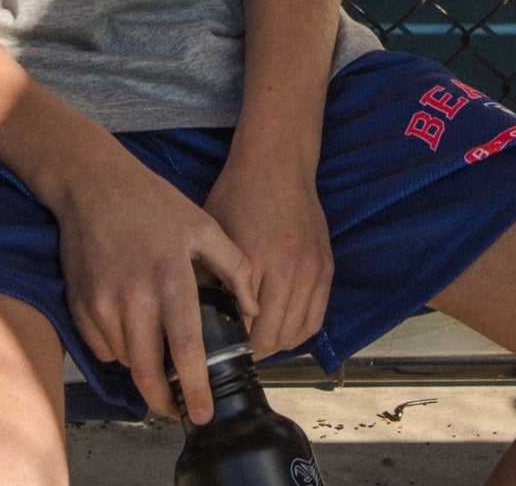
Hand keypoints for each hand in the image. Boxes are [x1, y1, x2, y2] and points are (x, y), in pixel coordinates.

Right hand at [53, 142, 257, 423]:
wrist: (93, 184)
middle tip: (178, 408)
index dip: (194, 386)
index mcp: (171, 276)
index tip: (202, 411)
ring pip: (125, 361)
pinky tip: (133, 330)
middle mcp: (133, 296)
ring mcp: (102, 303)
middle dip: (163, 399)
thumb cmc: (154, 203)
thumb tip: (252, 308)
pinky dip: (119, 350)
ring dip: (143, 368)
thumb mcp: (203, 224)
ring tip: (160, 359)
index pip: (185, 348)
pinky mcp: (79, 307)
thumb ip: (234, 266)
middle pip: (147, 370)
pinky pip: (102, 348)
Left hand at [204, 151, 333, 361]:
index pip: (241, 329)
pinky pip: (316, 320)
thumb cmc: (239, 194)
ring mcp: (310, 268)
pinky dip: (298, 332)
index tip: (215, 352)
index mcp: (253, 260)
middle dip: (249, 352)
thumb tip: (189, 321)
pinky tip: (280, 327)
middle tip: (233, 351)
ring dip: (274, 344)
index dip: (226, 347)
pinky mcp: (326, 267)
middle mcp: (286, 268)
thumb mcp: (211, 235)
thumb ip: (204, 279)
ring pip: (293, 335)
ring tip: (255, 340)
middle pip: (269, 339)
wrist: (277, 162)